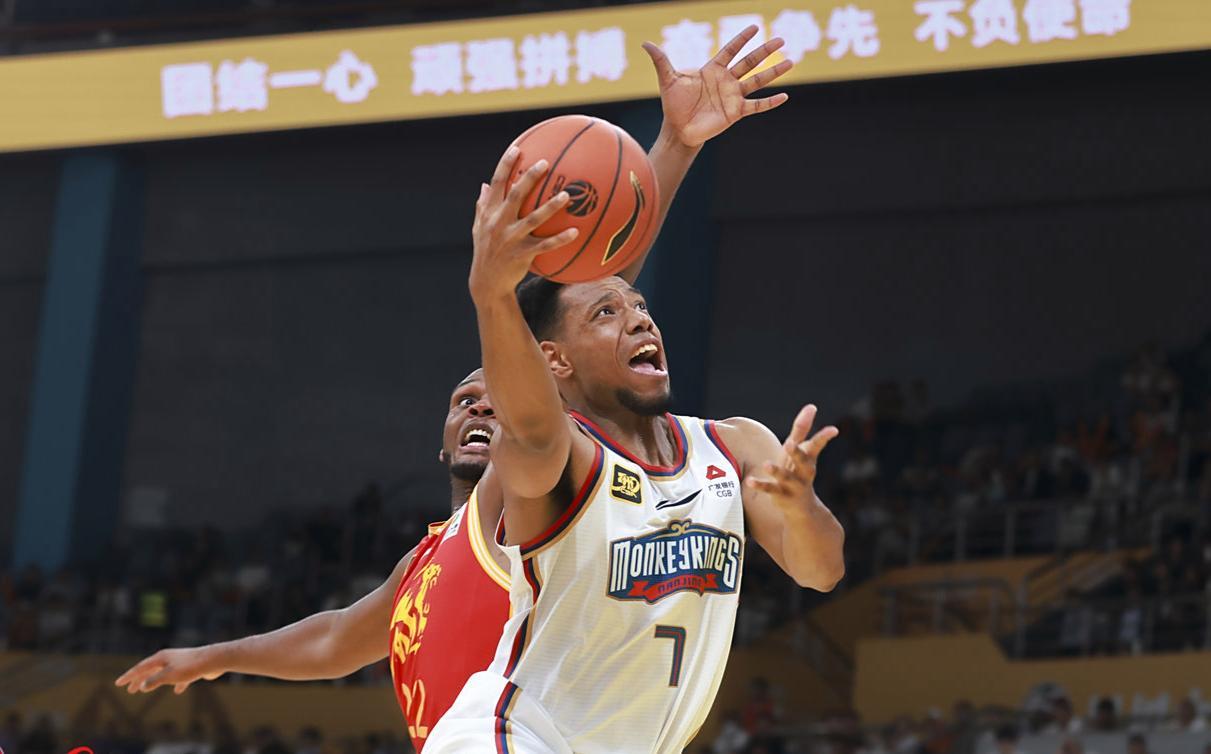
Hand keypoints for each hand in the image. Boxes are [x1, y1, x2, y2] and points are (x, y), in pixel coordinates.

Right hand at [114, 646, 223, 694]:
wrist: (213, 660)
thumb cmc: (189, 667)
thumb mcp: (168, 676)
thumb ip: (154, 681)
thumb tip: (143, 686)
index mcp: (160, 658)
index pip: (140, 668)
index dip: (129, 676)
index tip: (118, 684)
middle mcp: (168, 658)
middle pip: (150, 670)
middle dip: (139, 680)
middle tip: (129, 690)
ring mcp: (180, 662)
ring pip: (162, 673)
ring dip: (153, 681)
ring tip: (145, 690)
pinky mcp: (191, 668)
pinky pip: (179, 677)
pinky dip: (175, 683)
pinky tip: (177, 691)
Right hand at [468, 147, 578, 301]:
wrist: (487, 282)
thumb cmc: (486, 250)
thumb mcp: (479, 227)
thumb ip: (482, 205)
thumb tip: (484, 184)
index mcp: (489, 213)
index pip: (497, 184)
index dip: (506, 165)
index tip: (518, 149)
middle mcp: (499, 223)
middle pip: (515, 195)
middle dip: (529, 178)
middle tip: (546, 163)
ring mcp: (511, 239)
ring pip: (533, 219)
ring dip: (550, 207)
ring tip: (567, 195)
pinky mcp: (522, 254)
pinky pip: (545, 245)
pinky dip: (560, 239)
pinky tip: (576, 231)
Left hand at [644, 25, 794, 148]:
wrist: (678, 129)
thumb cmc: (673, 104)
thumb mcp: (668, 80)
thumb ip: (661, 61)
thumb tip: (645, 44)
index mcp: (712, 69)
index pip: (730, 50)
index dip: (741, 39)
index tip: (754, 26)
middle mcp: (726, 80)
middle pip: (749, 62)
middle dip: (764, 51)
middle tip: (781, 39)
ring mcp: (733, 96)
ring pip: (757, 81)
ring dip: (773, 72)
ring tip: (790, 62)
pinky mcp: (735, 112)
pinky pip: (756, 106)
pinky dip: (770, 102)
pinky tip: (784, 96)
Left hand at [746, 405, 837, 513]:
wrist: (803, 509)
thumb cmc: (799, 472)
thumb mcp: (801, 452)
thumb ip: (802, 429)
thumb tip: (812, 406)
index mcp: (808, 459)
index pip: (815, 446)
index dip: (823, 437)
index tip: (833, 430)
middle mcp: (803, 472)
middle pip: (802, 461)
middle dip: (796, 453)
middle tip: (789, 443)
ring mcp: (793, 485)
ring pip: (785, 477)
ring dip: (776, 471)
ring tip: (767, 464)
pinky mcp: (781, 495)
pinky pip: (769, 489)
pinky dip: (760, 485)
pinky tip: (749, 481)